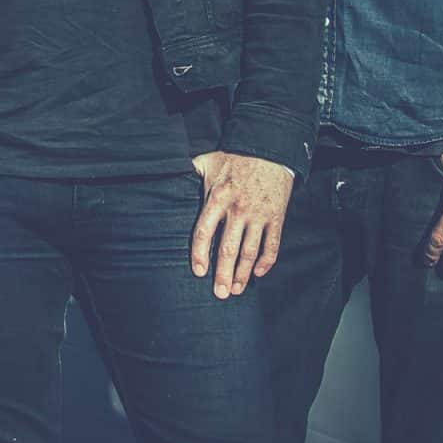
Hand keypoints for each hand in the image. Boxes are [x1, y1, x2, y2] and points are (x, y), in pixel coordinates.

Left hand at [188, 151, 293, 298]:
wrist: (269, 147)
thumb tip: (166, 177)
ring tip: (236, 289)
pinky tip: (258, 273)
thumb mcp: (207, 161)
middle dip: (224, 274)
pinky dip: (267, 261)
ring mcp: (259, 215)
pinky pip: (273, 244)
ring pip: (250, 251)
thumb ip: (189, 172)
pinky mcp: (277, 216)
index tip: (198, 271)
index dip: (200, 254)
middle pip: (229, 249)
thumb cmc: (234, 156)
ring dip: (243, 273)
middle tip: (220, 294)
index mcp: (217, 198)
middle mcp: (238, 209)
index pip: (205, 232)